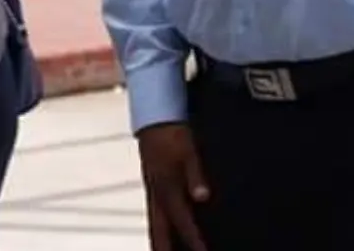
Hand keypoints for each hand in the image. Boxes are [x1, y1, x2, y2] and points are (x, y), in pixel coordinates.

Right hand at [135, 123, 208, 250]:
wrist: (154, 116)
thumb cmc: (173, 133)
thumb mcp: (188, 151)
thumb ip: (195, 175)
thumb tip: (202, 197)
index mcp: (167, 186)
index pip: (182, 220)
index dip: (193, 239)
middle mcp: (156, 192)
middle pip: (158, 229)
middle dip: (163, 249)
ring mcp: (151, 189)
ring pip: (154, 223)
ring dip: (158, 241)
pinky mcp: (151, 185)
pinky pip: (154, 213)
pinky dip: (159, 227)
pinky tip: (165, 232)